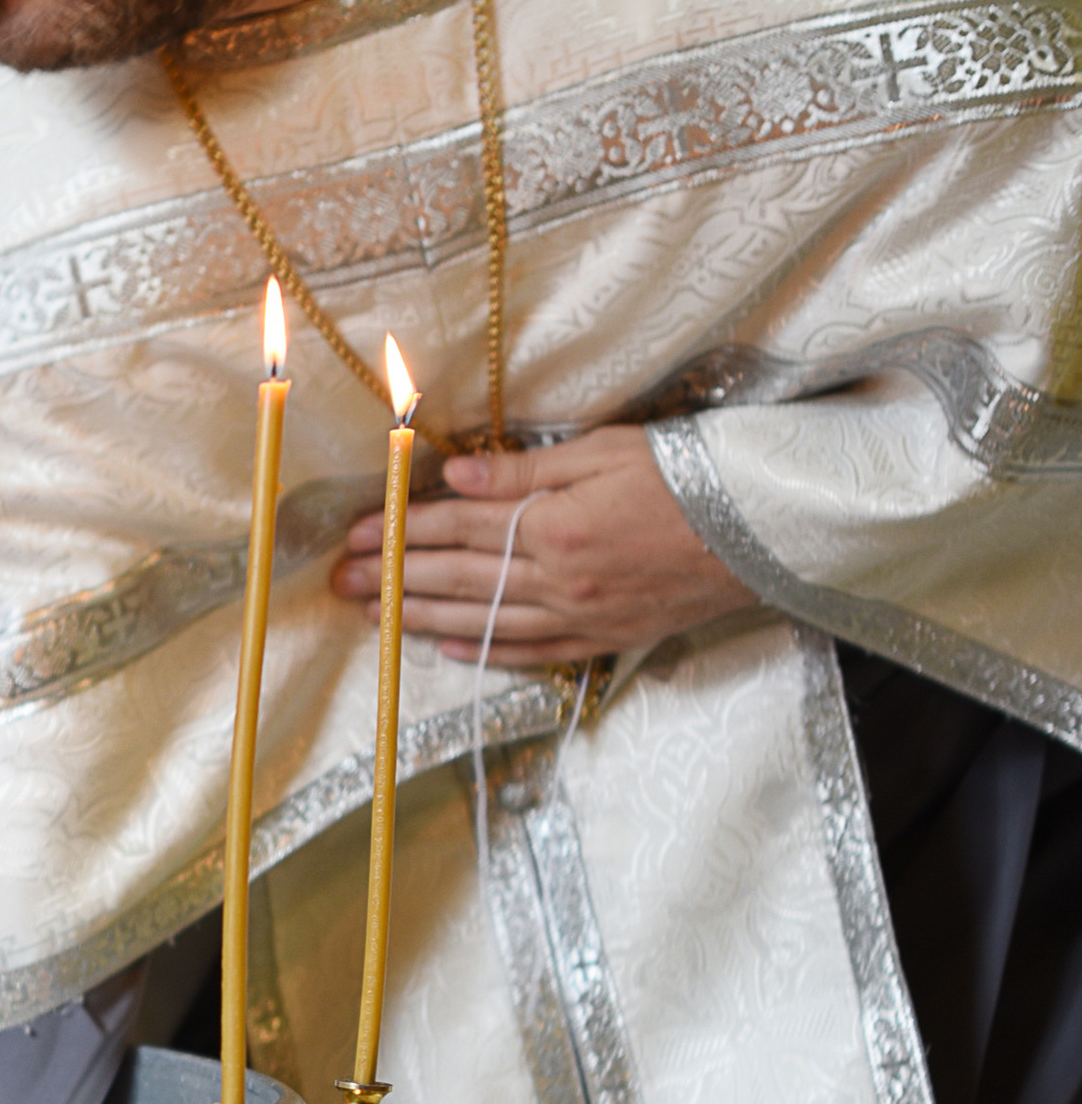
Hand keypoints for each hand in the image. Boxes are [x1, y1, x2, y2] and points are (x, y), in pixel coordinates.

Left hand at [330, 425, 748, 666]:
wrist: (764, 526)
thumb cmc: (687, 474)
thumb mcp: (604, 452)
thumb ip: (524, 470)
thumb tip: (455, 475)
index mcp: (554, 524)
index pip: (458, 530)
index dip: (401, 532)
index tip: (356, 534)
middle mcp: (560, 576)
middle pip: (458, 579)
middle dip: (392, 580)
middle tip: (340, 584)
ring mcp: (582, 612)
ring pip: (485, 619)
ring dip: (423, 618)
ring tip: (374, 616)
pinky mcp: (607, 635)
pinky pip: (535, 650)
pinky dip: (489, 651)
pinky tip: (450, 648)